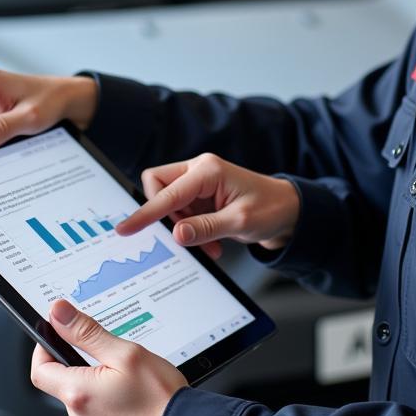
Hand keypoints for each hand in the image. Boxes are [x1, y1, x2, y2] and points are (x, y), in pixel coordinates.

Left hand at [31, 299, 186, 415]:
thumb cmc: (159, 398)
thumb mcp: (125, 353)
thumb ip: (87, 332)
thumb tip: (59, 313)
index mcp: (77, 393)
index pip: (39, 369)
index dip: (43, 349)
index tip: (56, 337)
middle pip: (63, 384)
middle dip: (81, 366)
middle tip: (109, 355)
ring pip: (84, 401)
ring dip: (98, 385)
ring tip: (129, 379)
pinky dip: (110, 404)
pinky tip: (133, 397)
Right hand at [117, 153, 299, 260]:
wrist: (290, 212)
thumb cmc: (271, 209)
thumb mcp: (240, 222)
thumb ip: (206, 228)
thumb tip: (177, 235)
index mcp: (207, 170)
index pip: (165, 191)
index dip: (145, 212)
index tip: (125, 228)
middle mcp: (199, 170)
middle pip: (158, 187)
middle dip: (166, 216)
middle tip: (185, 236)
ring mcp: (199, 183)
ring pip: (169, 204)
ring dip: (182, 228)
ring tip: (209, 244)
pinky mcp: (200, 197)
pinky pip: (181, 213)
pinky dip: (191, 231)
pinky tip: (210, 243)